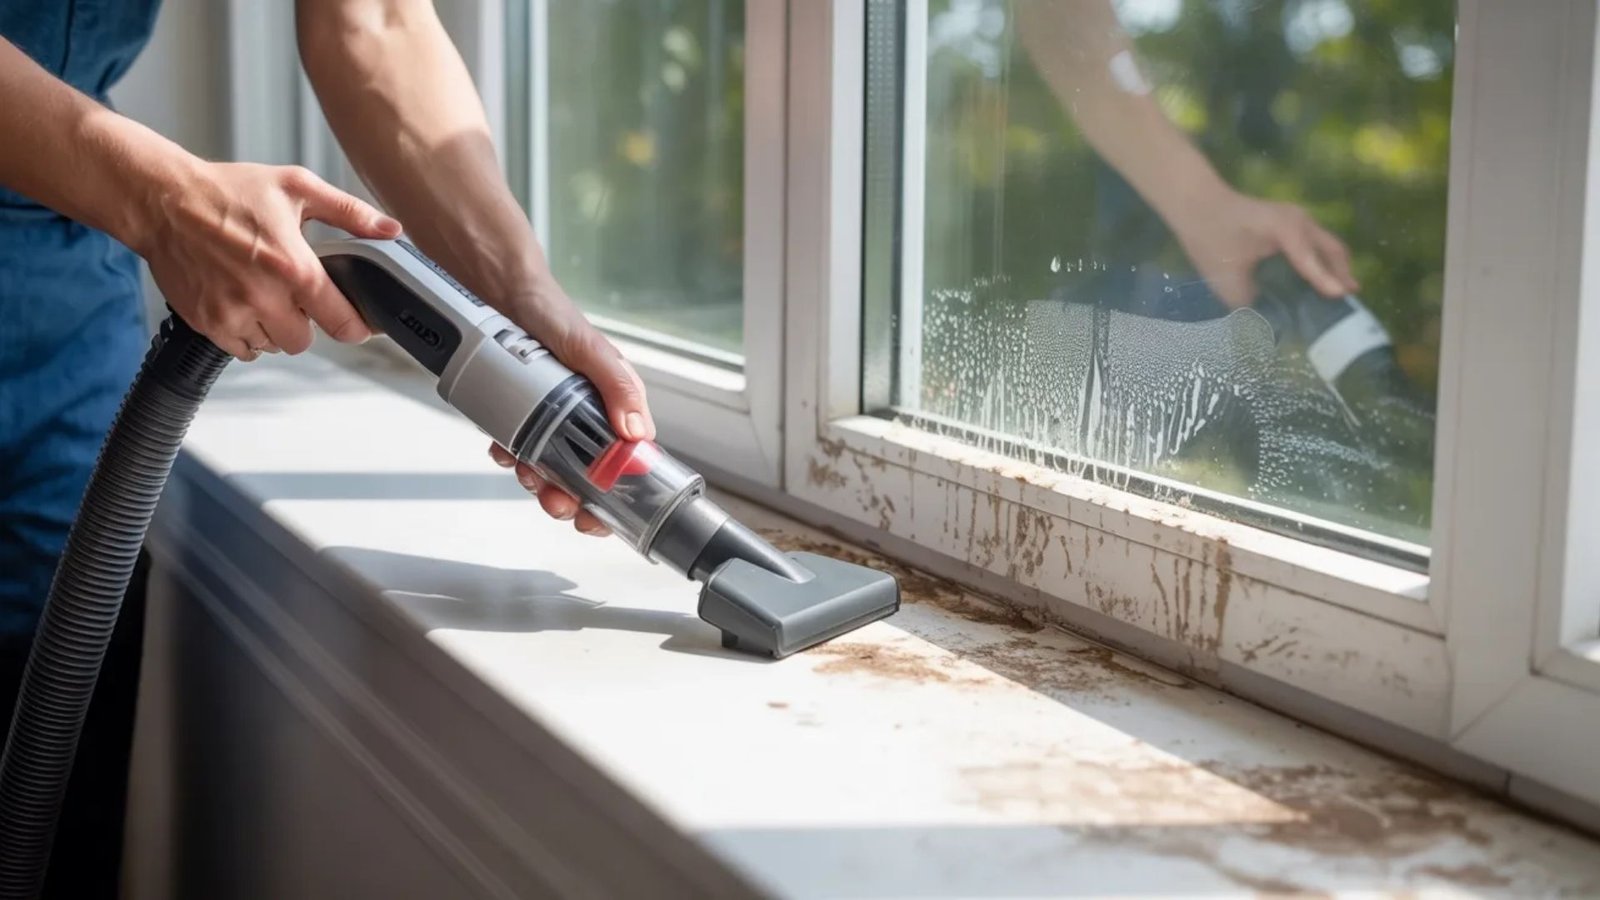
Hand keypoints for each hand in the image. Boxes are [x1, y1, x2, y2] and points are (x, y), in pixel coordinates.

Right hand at [132, 161, 401, 359]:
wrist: (162, 200)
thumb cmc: (227, 191)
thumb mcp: (297, 187)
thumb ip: (350, 212)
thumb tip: (391, 229)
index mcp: (293, 267)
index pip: (342, 322)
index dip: (357, 327)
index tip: (358, 323)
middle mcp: (263, 297)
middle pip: (304, 342)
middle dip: (306, 323)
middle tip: (295, 296)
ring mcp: (231, 313)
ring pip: (272, 346)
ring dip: (273, 328)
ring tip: (263, 294)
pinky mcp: (205, 322)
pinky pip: (240, 348)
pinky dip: (245, 333)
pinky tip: (241, 303)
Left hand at [485, 280, 653, 537]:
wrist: (499, 292)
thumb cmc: (552, 313)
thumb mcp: (590, 349)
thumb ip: (617, 385)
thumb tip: (636, 431)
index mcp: (611, 407)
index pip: (626, 464)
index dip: (615, 498)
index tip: (597, 518)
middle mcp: (583, 416)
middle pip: (585, 476)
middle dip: (570, 498)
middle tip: (556, 504)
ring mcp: (549, 418)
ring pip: (549, 468)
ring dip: (538, 481)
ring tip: (526, 472)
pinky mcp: (518, 414)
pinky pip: (516, 447)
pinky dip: (509, 455)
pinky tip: (502, 448)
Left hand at [1172, 190, 1357, 307]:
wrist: (1198, 206)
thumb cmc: (1209, 239)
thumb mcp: (1226, 277)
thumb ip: (1250, 302)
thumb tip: (1268, 326)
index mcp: (1284, 229)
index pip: (1311, 260)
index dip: (1326, 282)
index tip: (1340, 299)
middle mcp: (1298, 220)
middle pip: (1332, 249)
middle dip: (1342, 274)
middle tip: (1349, 301)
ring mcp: (1297, 218)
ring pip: (1327, 245)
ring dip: (1336, 267)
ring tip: (1340, 294)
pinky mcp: (1291, 222)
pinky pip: (1316, 243)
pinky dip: (1323, 261)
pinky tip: (1321, 281)